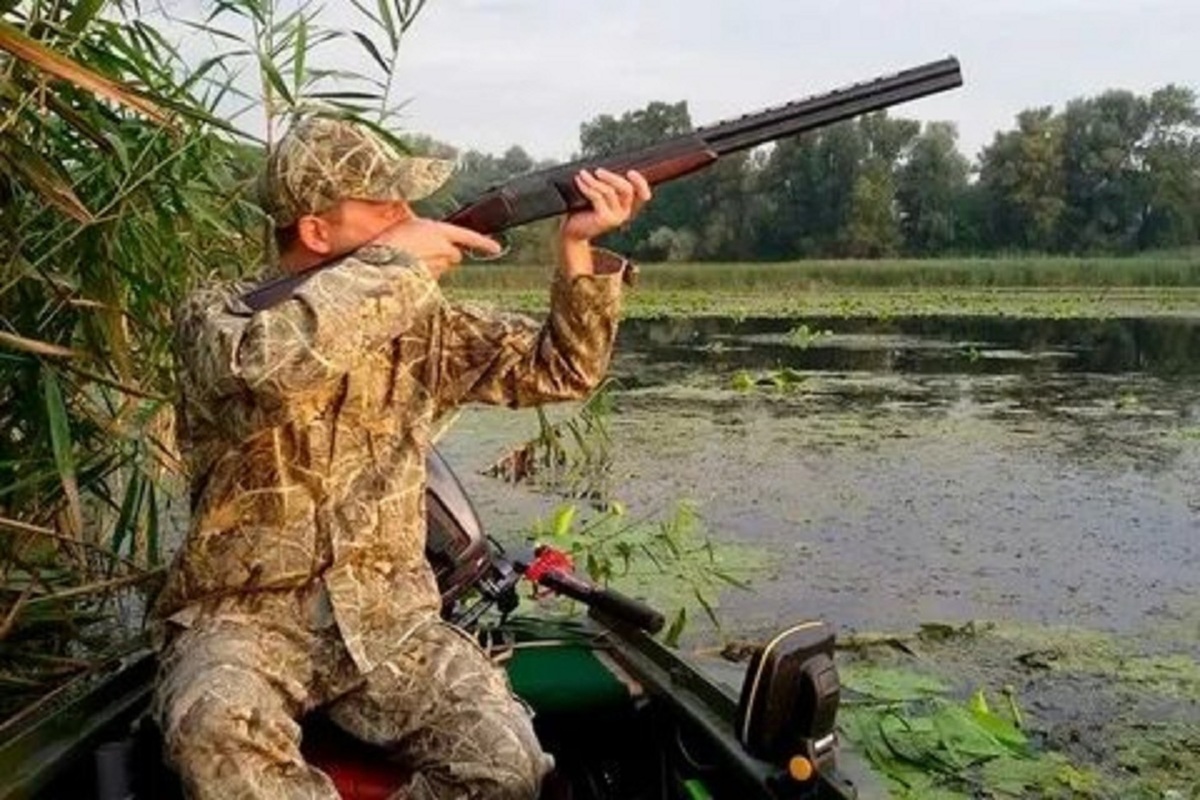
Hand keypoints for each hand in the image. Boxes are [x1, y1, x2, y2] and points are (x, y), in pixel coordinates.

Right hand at [371, 218, 501, 278]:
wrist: (377, 261)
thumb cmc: (386, 241)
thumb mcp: (405, 226)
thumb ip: (425, 232)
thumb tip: (427, 239)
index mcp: (437, 230)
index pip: (468, 236)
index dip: (483, 243)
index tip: (496, 248)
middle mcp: (442, 248)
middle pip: (454, 255)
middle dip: (445, 255)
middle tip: (424, 253)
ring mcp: (438, 267)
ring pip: (442, 268)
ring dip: (432, 266)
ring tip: (408, 262)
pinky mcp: (430, 282)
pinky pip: (431, 280)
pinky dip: (423, 277)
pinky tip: (407, 272)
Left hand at [560, 169, 651, 244]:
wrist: (575, 231)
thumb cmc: (586, 211)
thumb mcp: (601, 197)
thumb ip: (607, 185)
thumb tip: (604, 165)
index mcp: (629, 206)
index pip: (643, 194)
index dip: (640, 183)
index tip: (630, 172)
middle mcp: (626, 212)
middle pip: (627, 189)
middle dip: (612, 177)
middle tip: (598, 171)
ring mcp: (616, 217)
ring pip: (609, 192)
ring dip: (594, 180)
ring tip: (582, 173)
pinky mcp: (604, 219)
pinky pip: (596, 197)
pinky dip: (586, 186)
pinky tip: (579, 180)